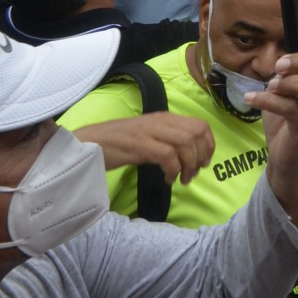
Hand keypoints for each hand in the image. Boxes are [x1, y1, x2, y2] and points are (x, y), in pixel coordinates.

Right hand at [73, 113, 215, 184]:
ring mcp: (150, 131)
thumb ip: (166, 141)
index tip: (204, 162)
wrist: (88, 143)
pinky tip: (168, 180)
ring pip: (186, 142)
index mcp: (165, 118)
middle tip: (193, 173)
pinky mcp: (140, 144)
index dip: (208, 144)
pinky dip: (173, 170)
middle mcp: (161, 121)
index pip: (200, 124)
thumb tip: (187, 157)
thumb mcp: (148, 138)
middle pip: (197, 132)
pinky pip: (168, 156)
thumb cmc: (117, 144)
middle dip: (201, 155)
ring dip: (189, 165)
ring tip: (182, 179)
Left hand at [248, 19, 297, 170]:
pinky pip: (292, 109)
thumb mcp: (284, 86)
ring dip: (292, 82)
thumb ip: (286, 67)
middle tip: (279, 66)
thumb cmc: (285, 115)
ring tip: (271, 84)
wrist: (285, 154)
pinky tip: (251, 98)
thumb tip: (282, 42)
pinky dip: (269, 101)